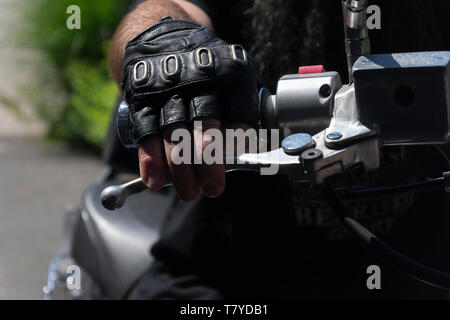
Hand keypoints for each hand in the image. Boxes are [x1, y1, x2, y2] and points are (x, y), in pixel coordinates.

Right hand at [122, 17, 258, 200]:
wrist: (164, 37)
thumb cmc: (207, 71)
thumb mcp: (232, 78)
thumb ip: (238, 112)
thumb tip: (241, 154)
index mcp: (229, 72)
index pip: (238, 108)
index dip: (239, 137)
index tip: (239, 159)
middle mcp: (198, 77)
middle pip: (205, 121)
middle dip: (208, 159)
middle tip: (213, 188)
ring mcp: (167, 86)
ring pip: (173, 130)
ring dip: (179, 166)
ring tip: (188, 193)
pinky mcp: (142, 95)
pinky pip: (145, 129)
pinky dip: (150, 157)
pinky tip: (154, 180)